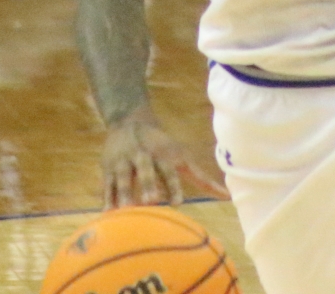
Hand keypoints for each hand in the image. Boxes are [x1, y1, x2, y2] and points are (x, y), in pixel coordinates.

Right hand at [100, 106, 227, 208]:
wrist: (130, 120)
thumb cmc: (163, 146)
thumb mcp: (182, 158)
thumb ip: (202, 179)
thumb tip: (227, 197)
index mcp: (163, 155)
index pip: (169, 171)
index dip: (173, 185)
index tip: (177, 202)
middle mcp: (144, 156)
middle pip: (146, 171)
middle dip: (148, 185)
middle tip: (151, 201)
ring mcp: (124, 161)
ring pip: (123, 178)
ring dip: (125, 193)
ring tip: (125, 210)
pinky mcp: (108, 168)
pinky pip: (107, 184)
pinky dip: (107, 198)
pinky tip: (108, 214)